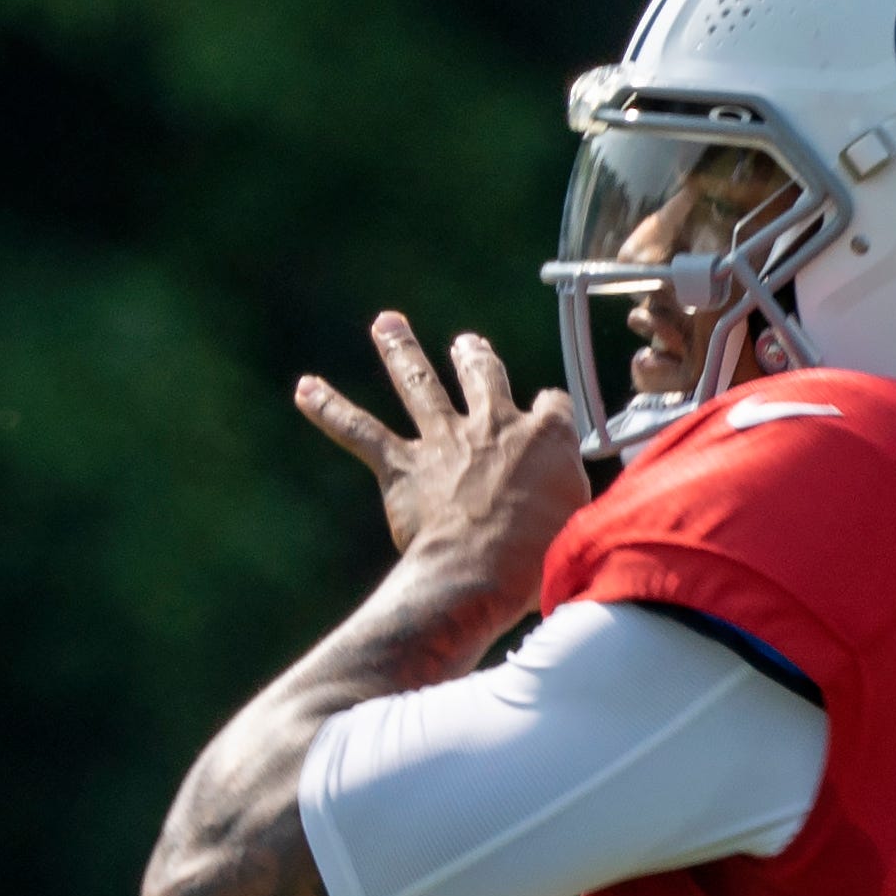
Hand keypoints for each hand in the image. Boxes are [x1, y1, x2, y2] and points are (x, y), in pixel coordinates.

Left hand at [293, 312, 589, 605]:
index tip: (547, 418)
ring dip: (401, 351)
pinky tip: (306, 389)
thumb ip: (579, 497)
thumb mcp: (584, 520)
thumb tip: (590, 505)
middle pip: (484, 375)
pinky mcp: (402, 467)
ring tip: (386, 324)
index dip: (548, 412)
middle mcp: (493, 425)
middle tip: (467, 344)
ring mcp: (444, 441)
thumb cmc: (542, 557)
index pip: (552, 404)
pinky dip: (330, 409)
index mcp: (545, 436)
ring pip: (419, 384)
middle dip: (475, 357)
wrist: (482, 571)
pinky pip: (360, 431)